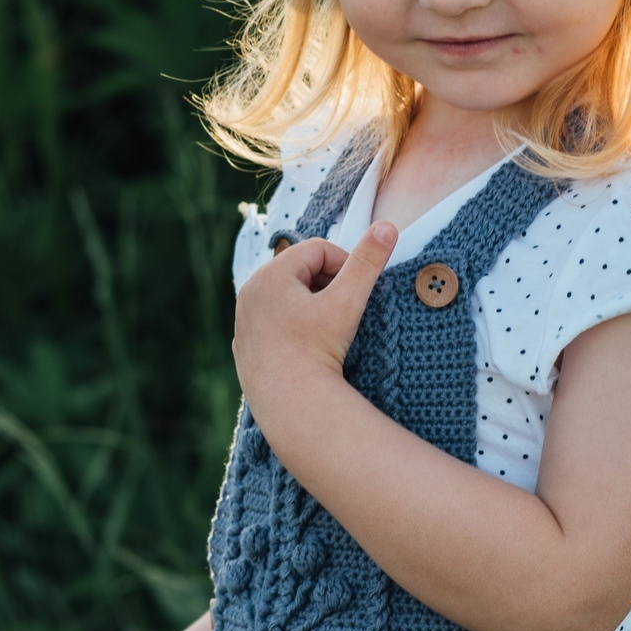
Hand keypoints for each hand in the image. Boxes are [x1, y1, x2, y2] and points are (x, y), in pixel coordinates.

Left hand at [232, 222, 397, 419]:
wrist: (290, 405)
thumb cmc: (317, 350)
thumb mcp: (347, 302)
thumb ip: (367, 262)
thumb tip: (387, 226)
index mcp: (271, 274)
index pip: (318, 249)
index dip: (345, 264)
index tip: (358, 290)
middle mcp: (250, 290)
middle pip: (300, 270)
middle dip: (327, 283)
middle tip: (344, 311)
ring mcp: (244, 318)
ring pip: (287, 295)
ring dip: (312, 303)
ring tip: (328, 329)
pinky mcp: (245, 342)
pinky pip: (275, 321)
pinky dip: (294, 325)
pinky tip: (308, 346)